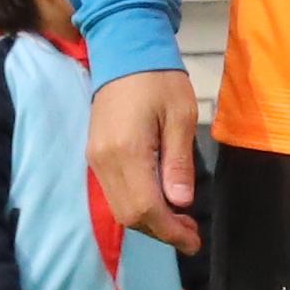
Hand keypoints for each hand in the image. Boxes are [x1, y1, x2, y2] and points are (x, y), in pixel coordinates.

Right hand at [90, 69, 203, 255]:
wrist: (123, 49)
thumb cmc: (159, 78)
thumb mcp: (181, 116)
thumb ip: (179, 162)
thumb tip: (181, 203)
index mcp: (126, 151)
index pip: (146, 208)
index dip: (170, 231)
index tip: (194, 240)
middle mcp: (104, 161)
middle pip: (129, 215)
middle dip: (161, 231)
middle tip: (191, 233)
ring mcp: (95, 159)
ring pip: (120, 208)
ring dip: (150, 221)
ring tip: (180, 220)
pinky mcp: (95, 155)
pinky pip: (114, 193)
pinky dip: (137, 206)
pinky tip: (159, 201)